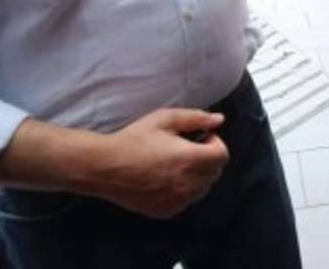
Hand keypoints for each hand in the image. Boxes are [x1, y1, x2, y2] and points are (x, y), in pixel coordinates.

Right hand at [96, 108, 229, 218]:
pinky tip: (167, 177)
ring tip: (177, 163)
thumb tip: (218, 119)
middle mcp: (187, 183)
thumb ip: (195, 118)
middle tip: (190, 147)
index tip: (203, 137)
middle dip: (208, 158)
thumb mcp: (164, 119)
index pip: (222, 156)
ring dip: (199, 175)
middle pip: (215, 172)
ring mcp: (177, 200)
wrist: (106, 167)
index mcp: (188, 159)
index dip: (216, 143)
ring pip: (203, 188)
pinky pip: (187, 200)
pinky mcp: (167, 211)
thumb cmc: (134, 139)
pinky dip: (185, 190)